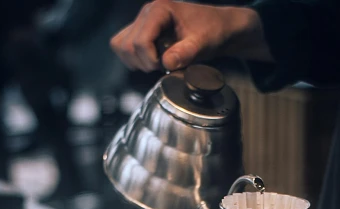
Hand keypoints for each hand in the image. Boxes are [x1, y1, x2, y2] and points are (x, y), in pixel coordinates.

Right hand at [110, 1, 271, 72]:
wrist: (218, 27)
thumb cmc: (212, 30)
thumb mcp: (203, 43)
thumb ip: (186, 52)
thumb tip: (167, 63)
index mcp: (159, 10)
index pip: (139, 41)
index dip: (150, 60)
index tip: (165, 67)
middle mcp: (147, 13)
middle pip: (127, 45)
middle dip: (143, 63)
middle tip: (163, 67)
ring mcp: (142, 22)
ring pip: (121, 45)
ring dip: (136, 61)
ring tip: (157, 63)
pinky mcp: (142, 31)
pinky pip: (124, 46)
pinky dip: (134, 59)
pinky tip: (153, 61)